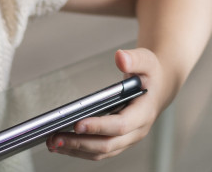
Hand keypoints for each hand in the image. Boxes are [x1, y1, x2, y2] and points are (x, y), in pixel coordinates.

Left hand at [46, 48, 167, 160]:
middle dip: (80, 143)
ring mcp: (127, 139)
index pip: (121, 125)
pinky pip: (98, 152)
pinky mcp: (118, 142)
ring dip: (76, 150)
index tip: (78, 124)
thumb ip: (134, 59)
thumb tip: (120, 58)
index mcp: (144, 113)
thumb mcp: (146, 61)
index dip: (99, 126)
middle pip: (107, 145)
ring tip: (52, 142)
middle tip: (56, 137)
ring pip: (101, 152)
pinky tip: (61, 144)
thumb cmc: (151, 75)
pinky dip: (79, 151)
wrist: (159, 87)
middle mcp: (136, 131)